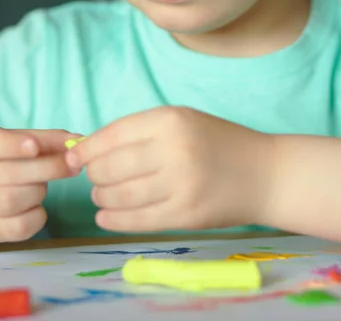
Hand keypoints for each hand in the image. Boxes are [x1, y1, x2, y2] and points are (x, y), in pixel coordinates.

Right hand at [0, 124, 78, 242]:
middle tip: (73, 164)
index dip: (12, 145)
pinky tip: (37, 206)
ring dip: (39, 191)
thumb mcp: (20, 141)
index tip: (35, 145)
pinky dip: (37, 216)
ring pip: (12, 200)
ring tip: (43, 185)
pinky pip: (19, 227)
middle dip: (48, 168)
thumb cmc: (5, 160)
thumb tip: (79, 142)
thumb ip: (48, 140)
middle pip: (9, 174)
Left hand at [66, 107, 273, 232]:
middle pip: (110, 167)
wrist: (265, 173)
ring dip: (101, 197)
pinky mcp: (185, 215)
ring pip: (119, 195)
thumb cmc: (219, 141)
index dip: (87, 149)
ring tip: (101, 195)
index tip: (75, 157)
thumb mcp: (183, 120)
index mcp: (170, 119)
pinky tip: (106, 216)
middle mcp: (173, 150)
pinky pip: (137, 220)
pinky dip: (113, 220)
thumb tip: (90, 148)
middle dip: (93, 174)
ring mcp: (180, 185)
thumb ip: (141, 131)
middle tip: (93, 178)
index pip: (112, 135)